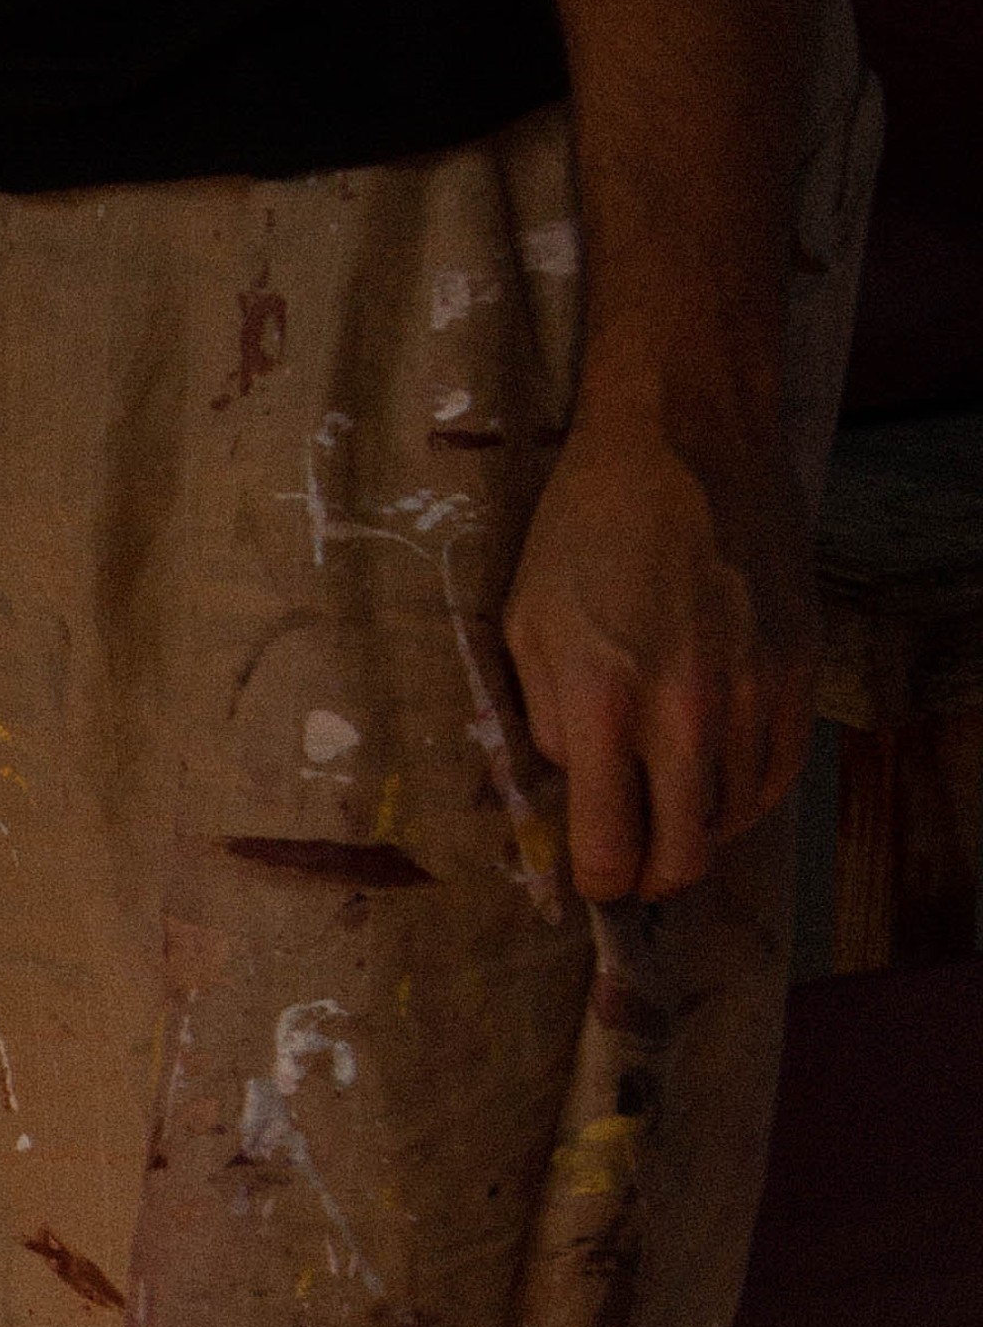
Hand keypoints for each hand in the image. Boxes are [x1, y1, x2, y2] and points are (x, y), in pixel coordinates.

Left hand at [500, 406, 818, 903]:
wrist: (684, 443)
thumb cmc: (585, 532)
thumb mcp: (526, 627)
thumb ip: (547, 724)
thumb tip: (572, 794)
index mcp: (604, 704)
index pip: (610, 850)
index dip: (598, 883)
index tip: (593, 879)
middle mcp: (688, 711)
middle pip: (684, 857)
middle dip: (651, 877)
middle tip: (632, 864)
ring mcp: (755, 692)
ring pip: (735, 820)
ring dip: (698, 832)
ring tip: (668, 810)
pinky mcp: (800, 668)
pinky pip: (780, 771)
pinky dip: (746, 793)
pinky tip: (716, 779)